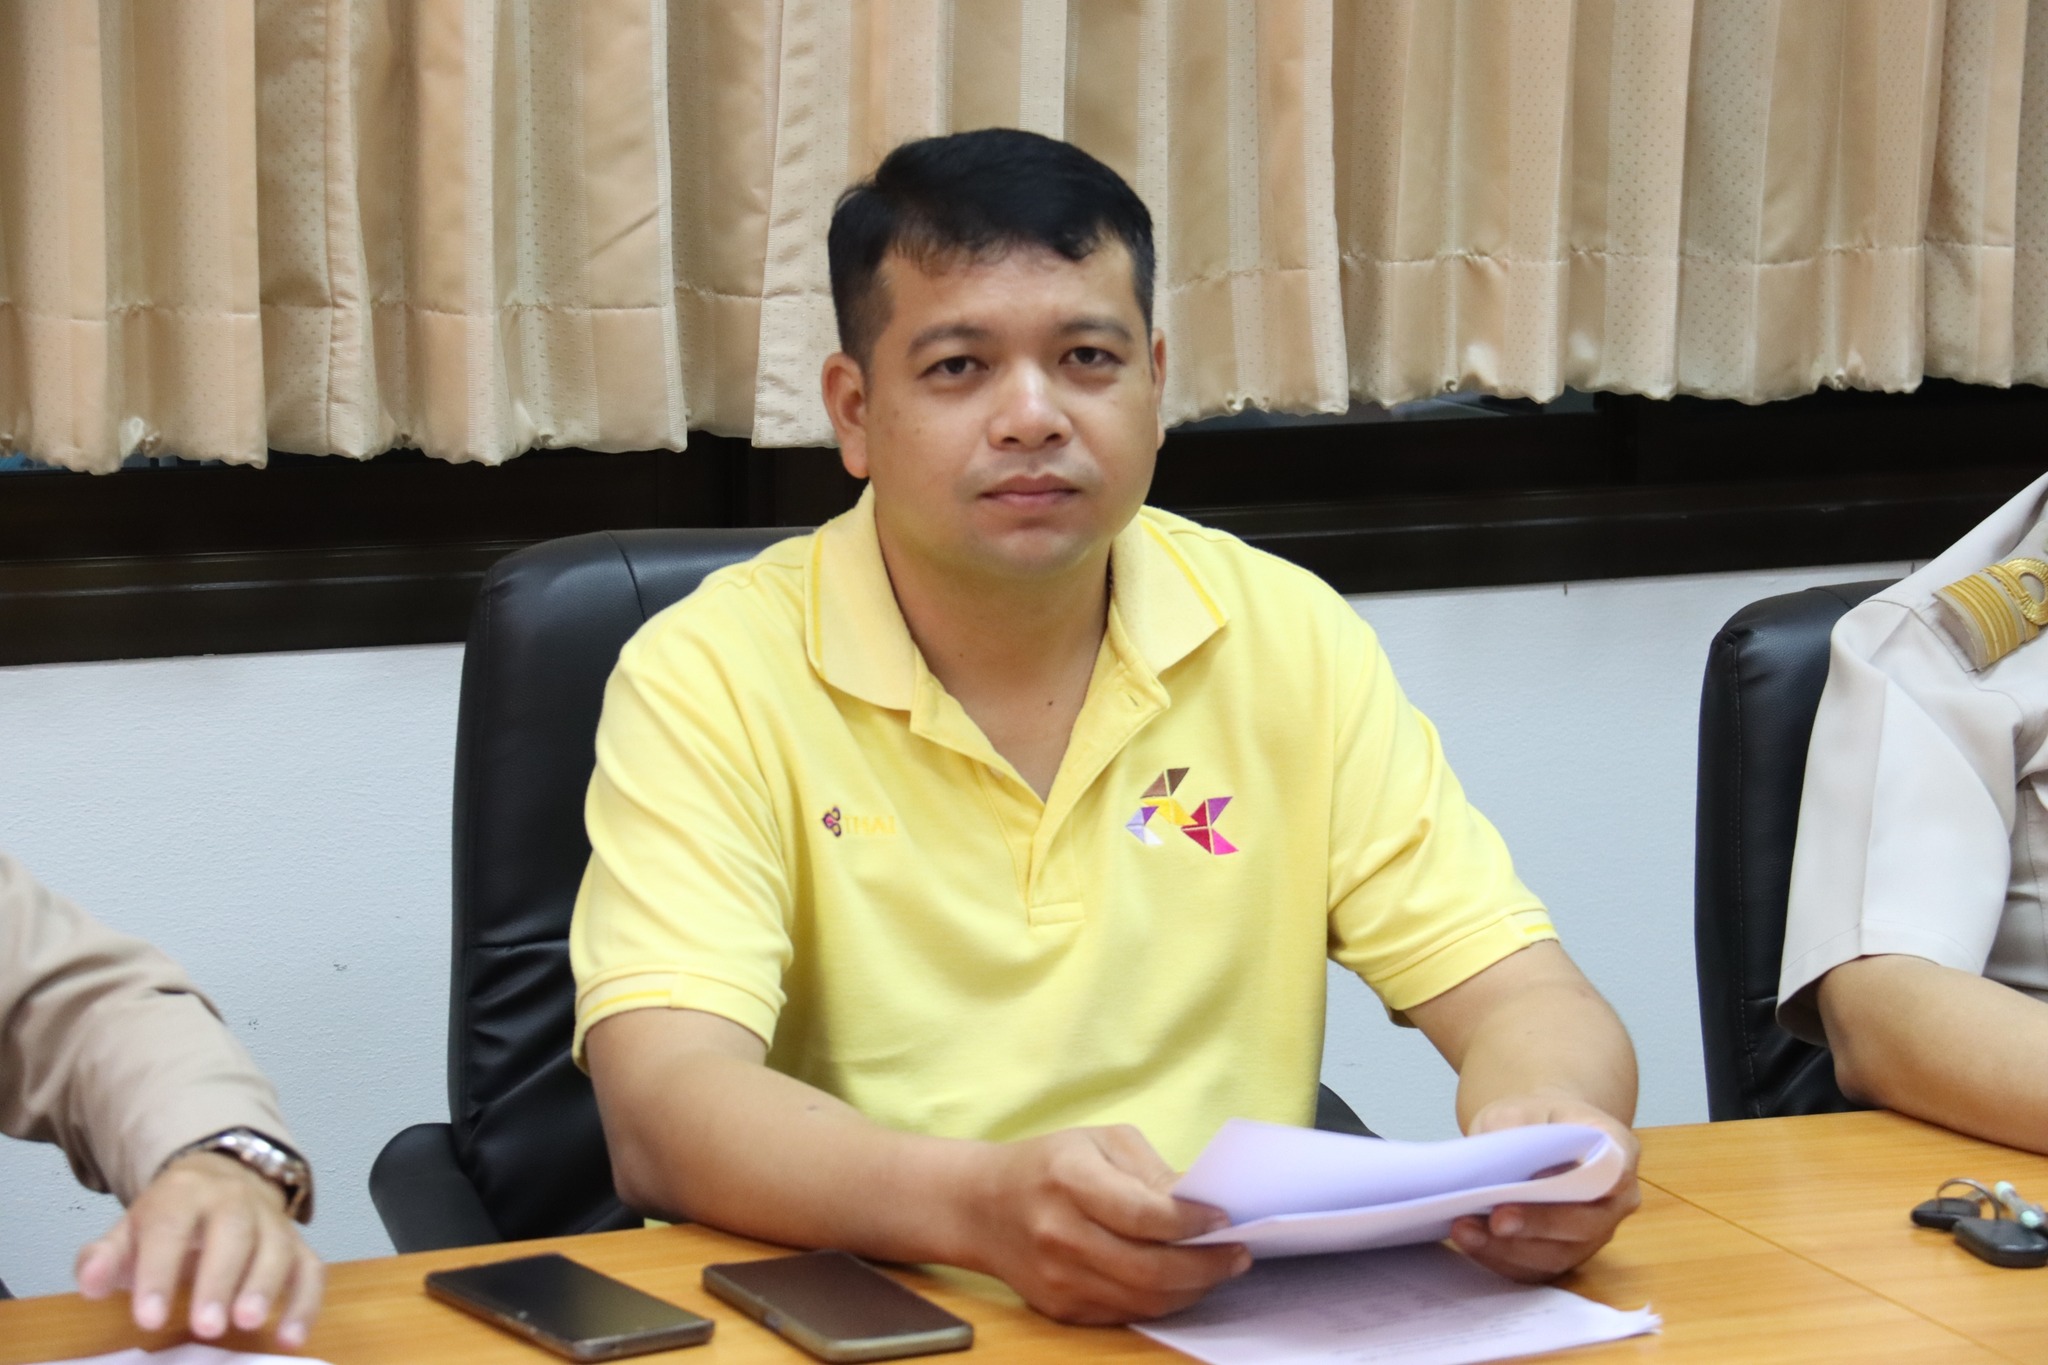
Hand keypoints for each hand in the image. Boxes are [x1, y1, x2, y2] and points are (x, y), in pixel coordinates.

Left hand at [75, 1150, 323, 1347]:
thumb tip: (90, 1283)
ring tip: (247, 1324)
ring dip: (266, 1286)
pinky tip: (291, 1339)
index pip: (171, 1227)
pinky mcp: (298, 1244)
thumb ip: (105, 1258)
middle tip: (206, 1328)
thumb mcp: (129, 1232)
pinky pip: (311, 1269)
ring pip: (277, 1246)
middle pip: (233, 1232)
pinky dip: (306, 1303)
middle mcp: (234, 1199)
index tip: (147, 1320)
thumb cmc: (169, 1222)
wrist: (219, 1183)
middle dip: (221, 1280)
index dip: (159, 1271)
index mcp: (184, 1193)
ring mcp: (271, 1220)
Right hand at [963, 1125, 1249, 1323]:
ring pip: (1144, 1300)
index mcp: (1069, 1180)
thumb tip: (1202, 1204)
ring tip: (1218, 1269)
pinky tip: (1181, 1282)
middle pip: (1149, 1268)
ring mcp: (1058, 1278)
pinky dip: (1162, 1301)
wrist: (981, 1207)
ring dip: (1192, 1289)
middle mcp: (1059, 1234)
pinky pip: (1126, 1313)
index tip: (1224, 1218)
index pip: (1143, 1215)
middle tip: (1238, 1254)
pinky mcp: (1060, 1308)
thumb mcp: (1099, 1142)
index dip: (1191, 1223)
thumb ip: (1152, 1172)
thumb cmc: (1049, 1165)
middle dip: (1206, 1266)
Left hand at [1448, 1091, 1640, 1281]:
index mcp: (1618, 1152)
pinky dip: (1500, 1258)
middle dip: (1538, 1224)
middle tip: (1497, 1218)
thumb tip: (1492, 1164)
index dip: (1581, 1180)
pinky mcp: (1564, 1255)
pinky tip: (1469, 1240)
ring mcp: (1592, 1234)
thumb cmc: (1536, 1120)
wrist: (1540, 1135)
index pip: (1614, 1173)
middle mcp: (1614, 1202)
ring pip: (1559, 1254)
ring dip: (1509, 1249)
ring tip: (1465, 1230)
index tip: (1540, 1178)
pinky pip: (1536, 1268)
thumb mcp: (1521, 1108)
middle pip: (1585, 1224)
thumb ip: (1515, 1130)